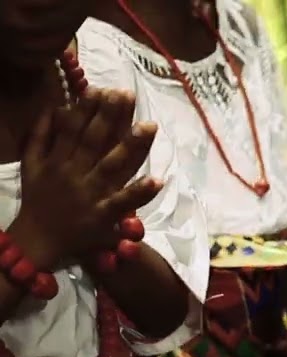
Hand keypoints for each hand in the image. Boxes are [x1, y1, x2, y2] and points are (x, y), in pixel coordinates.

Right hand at [12, 88, 160, 266]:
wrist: (38, 239)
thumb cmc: (38, 198)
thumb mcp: (30, 163)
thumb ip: (39, 134)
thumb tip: (52, 106)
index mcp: (58, 159)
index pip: (74, 128)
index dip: (88, 108)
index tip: (102, 89)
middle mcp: (75, 173)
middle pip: (95, 141)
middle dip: (111, 116)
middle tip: (128, 94)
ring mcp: (91, 194)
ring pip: (113, 166)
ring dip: (132, 146)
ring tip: (150, 126)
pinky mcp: (104, 215)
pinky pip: (124, 202)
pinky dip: (139, 192)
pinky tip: (157, 180)